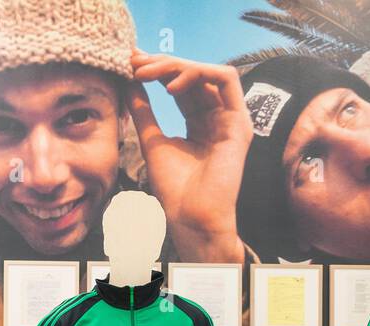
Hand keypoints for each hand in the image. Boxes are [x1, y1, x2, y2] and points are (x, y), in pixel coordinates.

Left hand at [127, 51, 251, 262]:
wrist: (191, 217)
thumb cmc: (175, 189)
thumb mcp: (152, 140)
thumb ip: (143, 110)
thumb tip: (130, 80)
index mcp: (200, 124)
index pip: (181, 86)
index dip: (158, 70)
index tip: (130, 65)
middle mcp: (217, 119)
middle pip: (194, 76)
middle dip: (163, 64)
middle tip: (135, 64)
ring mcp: (230, 120)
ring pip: (209, 72)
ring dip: (177, 66)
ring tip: (148, 73)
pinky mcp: (239, 123)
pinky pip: (227, 79)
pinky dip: (199, 73)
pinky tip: (171, 86)